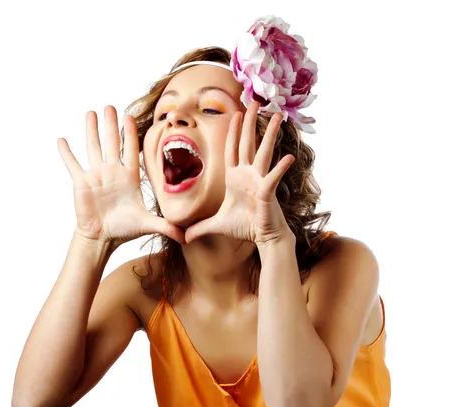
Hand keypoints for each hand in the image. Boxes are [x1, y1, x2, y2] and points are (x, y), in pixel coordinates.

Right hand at [57, 106, 184, 246]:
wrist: (103, 237)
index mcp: (129, 177)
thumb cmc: (125, 229)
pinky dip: (67, 153)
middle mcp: (113, 172)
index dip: (130, 135)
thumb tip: (187, 236)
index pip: (131, 151)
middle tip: (110, 106)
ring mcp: (96, 176)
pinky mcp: (81, 183)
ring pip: (93, 148)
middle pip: (112, 144)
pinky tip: (62, 140)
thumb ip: (167, 226)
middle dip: (111, 126)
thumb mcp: (148, 225)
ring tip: (91, 113)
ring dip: (91, 131)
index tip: (129, 116)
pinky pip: (73, 165)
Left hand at [183, 101, 294, 245]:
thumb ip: (199, 228)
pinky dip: (281, 168)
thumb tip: (184, 237)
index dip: (232, 131)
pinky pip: (274, 177)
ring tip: (278, 115)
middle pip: (248, 143)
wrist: (263, 238)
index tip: (235, 114)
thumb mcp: (216, 226)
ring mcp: (259, 181)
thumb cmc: (244, 227)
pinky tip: (288, 157)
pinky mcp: (268, 192)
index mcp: (236, 177)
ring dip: (270, 134)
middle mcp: (248, 175)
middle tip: (254, 102)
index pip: (232, 149)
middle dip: (250, 122)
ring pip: (264, 152)